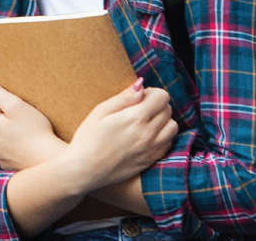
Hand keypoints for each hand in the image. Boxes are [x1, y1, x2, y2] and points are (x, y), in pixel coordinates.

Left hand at [0, 76, 67, 170]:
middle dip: (10, 115)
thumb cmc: (34, 131)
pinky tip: (28, 143)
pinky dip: (16, 143)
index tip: (22, 109)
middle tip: (27, 119)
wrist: (48, 160)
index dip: (10, 102)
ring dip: (13, 129)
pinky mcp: (5, 162)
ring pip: (2, 132)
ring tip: (28, 131)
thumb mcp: (15, 105)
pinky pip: (9, 146)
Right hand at [55, 79, 176, 192]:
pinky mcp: (150, 161)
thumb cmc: (87, 139)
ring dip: (163, 121)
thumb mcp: (100, 112)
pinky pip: (168, 144)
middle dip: (157, 105)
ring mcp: (151, 149)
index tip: (140, 97)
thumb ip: (124, 97)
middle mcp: (148, 134)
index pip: (162, 97)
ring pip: (172, 127)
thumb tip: (141, 85)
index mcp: (135, 118)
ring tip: (147, 122)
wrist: (83, 171)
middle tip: (141, 109)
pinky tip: (148, 137)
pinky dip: (163, 136)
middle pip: (168, 110)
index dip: (152, 93)